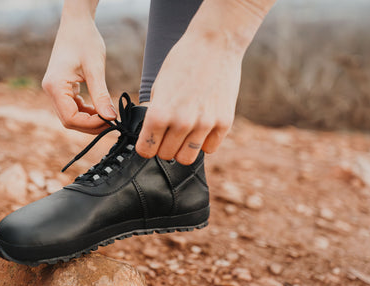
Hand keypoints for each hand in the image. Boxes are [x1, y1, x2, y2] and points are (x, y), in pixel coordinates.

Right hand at [42, 8, 115, 133]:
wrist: (76, 23)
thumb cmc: (85, 40)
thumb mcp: (95, 69)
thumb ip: (101, 95)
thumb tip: (110, 117)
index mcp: (55, 86)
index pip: (70, 118)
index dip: (91, 124)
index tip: (110, 121)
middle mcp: (50, 90)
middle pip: (69, 121)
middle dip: (90, 125)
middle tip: (111, 123)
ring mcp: (54, 90)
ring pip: (70, 116)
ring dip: (89, 120)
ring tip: (108, 116)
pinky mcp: (61, 88)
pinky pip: (72, 107)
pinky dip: (86, 112)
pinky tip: (100, 109)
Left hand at [136, 32, 243, 164]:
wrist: (214, 44)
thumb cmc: (182, 62)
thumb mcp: (158, 87)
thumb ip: (155, 114)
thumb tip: (151, 135)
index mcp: (159, 113)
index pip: (146, 150)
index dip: (146, 147)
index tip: (149, 142)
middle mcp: (181, 122)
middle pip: (166, 156)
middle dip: (164, 146)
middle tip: (167, 134)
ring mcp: (205, 124)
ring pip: (187, 158)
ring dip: (182, 149)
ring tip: (184, 134)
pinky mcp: (224, 123)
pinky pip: (209, 148)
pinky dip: (204, 142)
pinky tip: (201, 127)